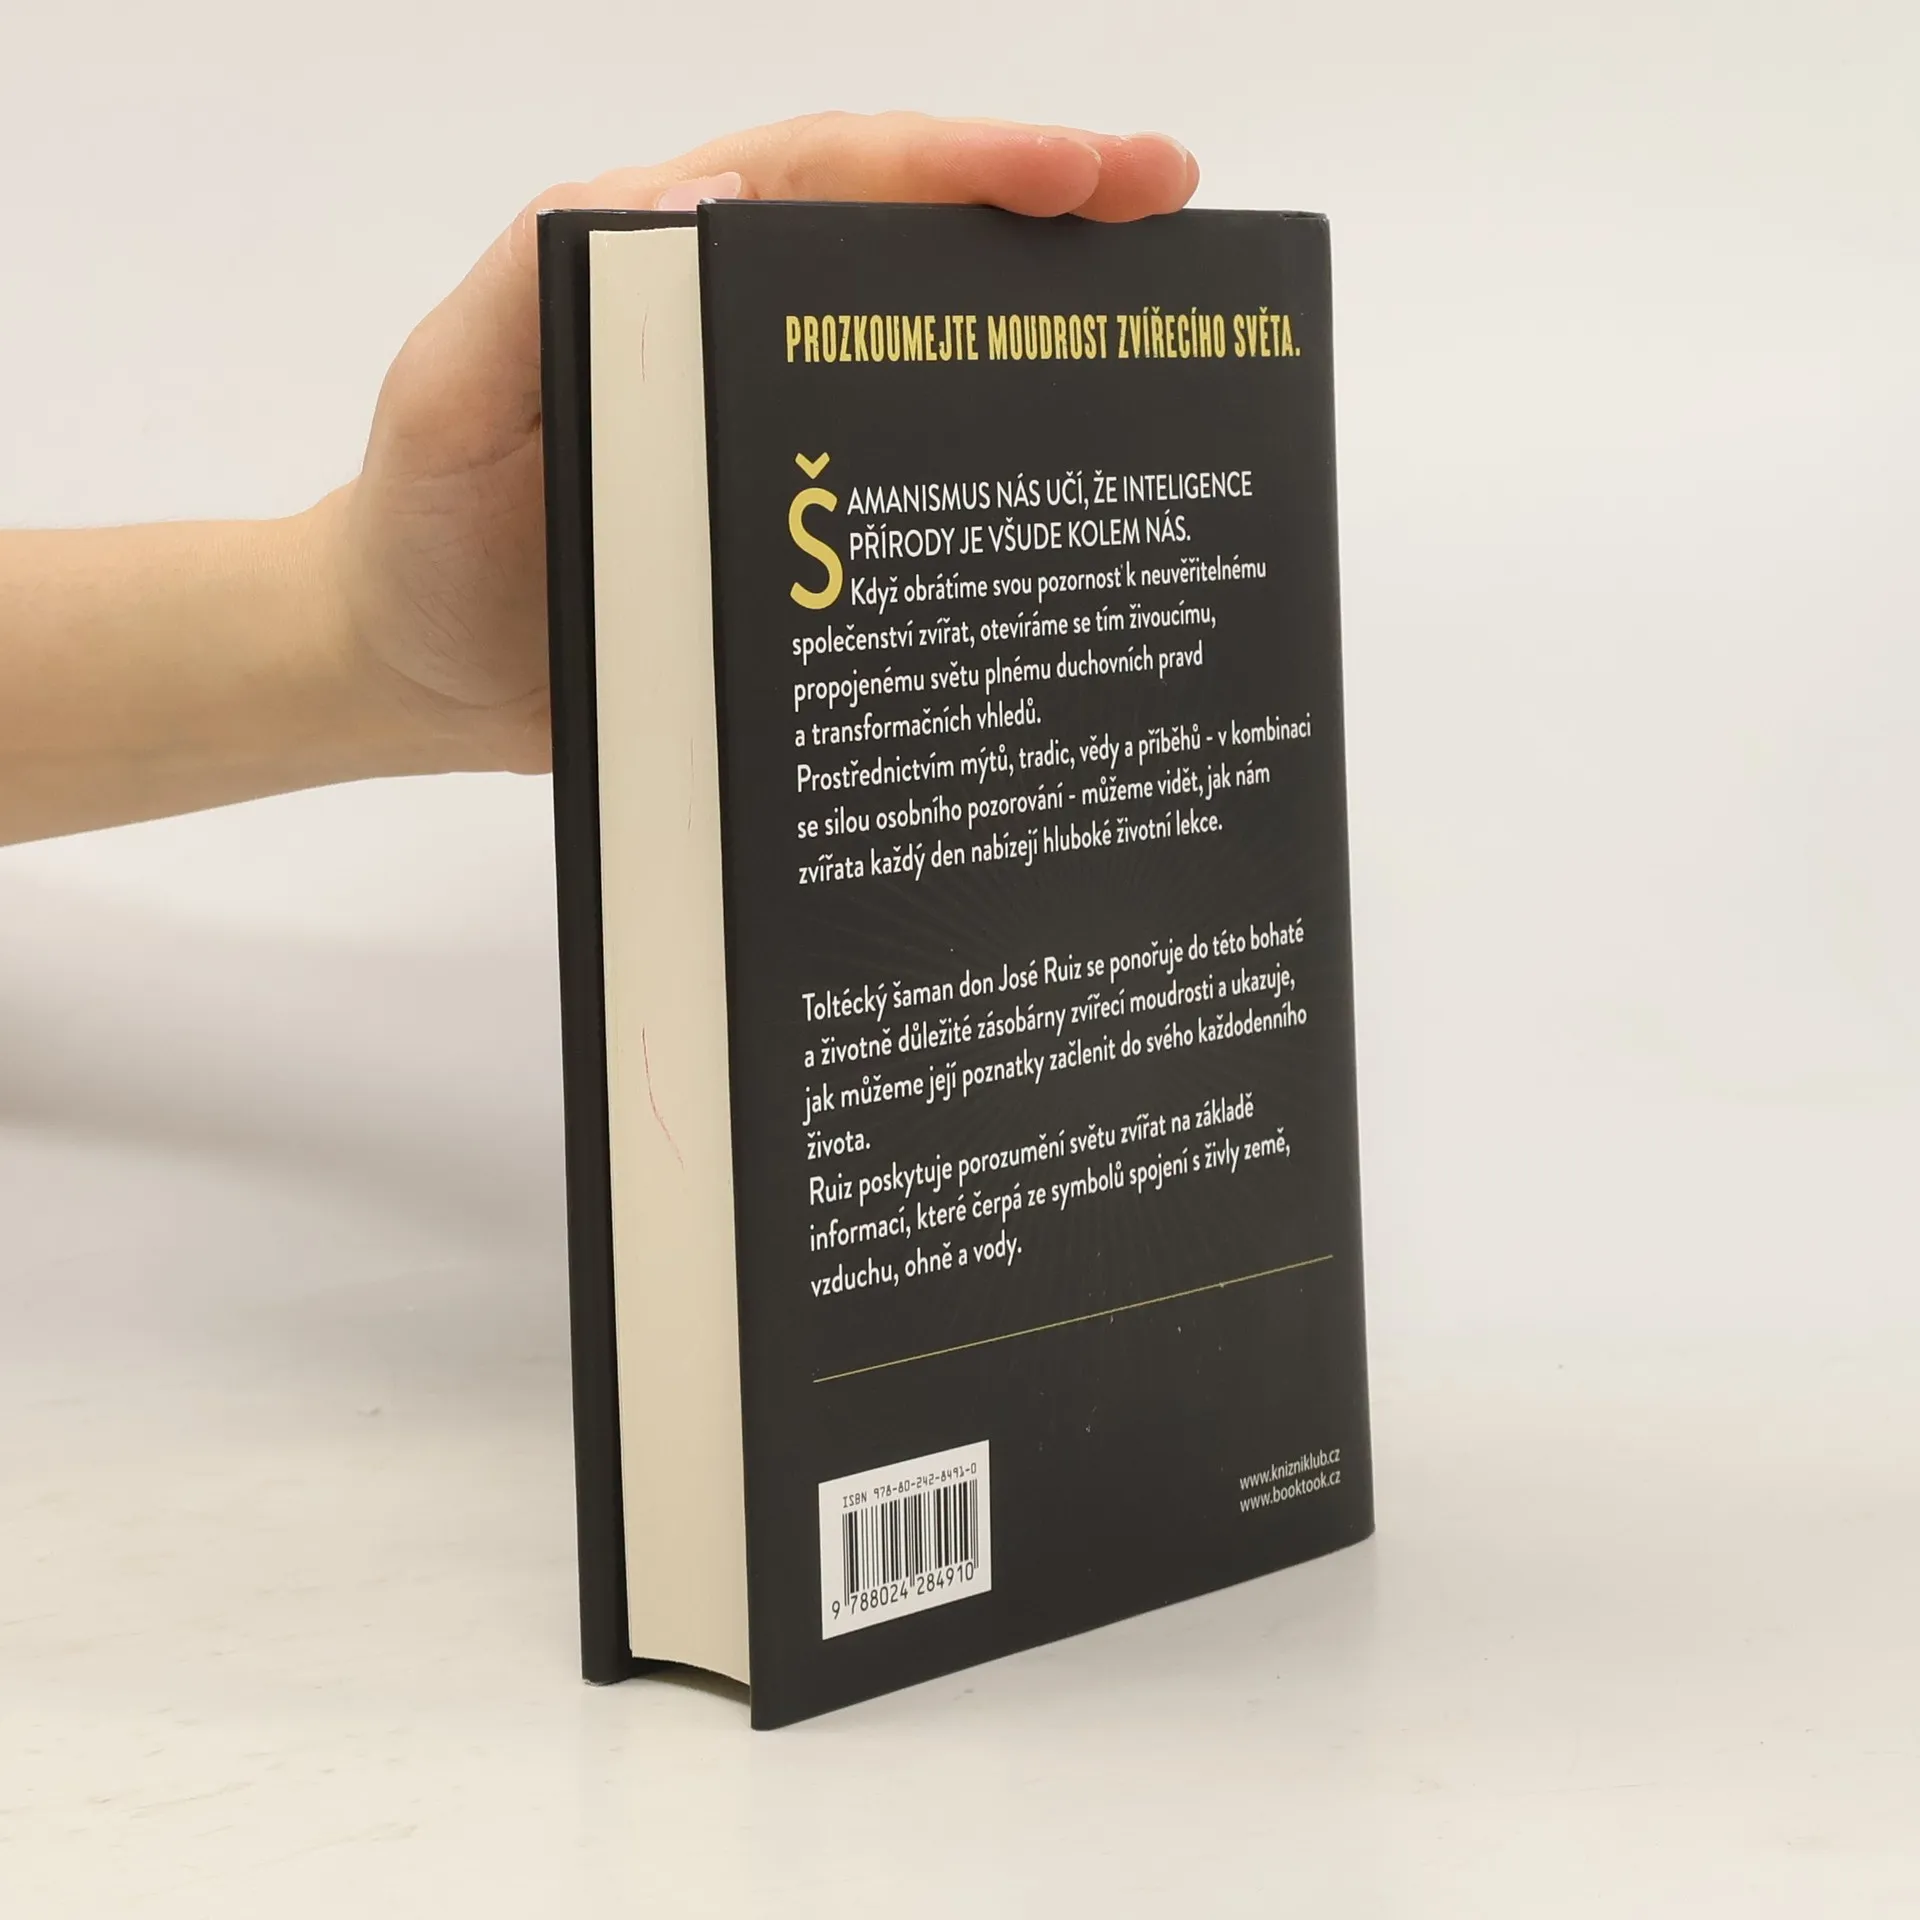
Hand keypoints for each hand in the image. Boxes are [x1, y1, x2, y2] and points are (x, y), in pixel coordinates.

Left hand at [328, 113, 1199, 775]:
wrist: (411, 671)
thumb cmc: (423, 520)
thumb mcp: (454, 385)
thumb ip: (546, 281)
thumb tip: (721, 204)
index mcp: (679, 268)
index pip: (843, 178)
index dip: (972, 161)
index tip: (1092, 170)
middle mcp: (749, 340)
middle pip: (916, 250)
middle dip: (1053, 214)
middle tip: (1175, 211)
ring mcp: (784, 440)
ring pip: (932, 365)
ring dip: (1046, 335)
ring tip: (1168, 328)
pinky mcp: (800, 540)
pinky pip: (909, 494)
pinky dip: (994, 479)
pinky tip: (1072, 492)